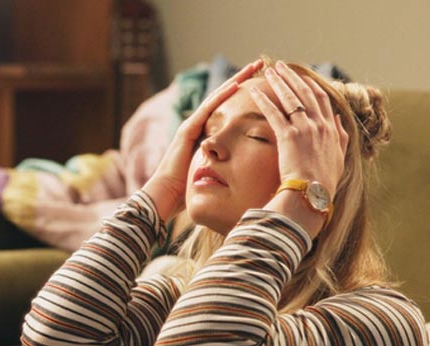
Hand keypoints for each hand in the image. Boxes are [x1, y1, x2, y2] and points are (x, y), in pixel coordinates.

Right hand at [143, 59, 263, 221]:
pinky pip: (208, 109)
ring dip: (235, 81)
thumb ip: (224, 165)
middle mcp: (199, 126)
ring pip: (217, 97)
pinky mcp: (187, 131)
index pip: (228, 109)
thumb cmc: (188, 191)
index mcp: (206, 134)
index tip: (262, 84)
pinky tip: (236, 85)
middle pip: (224, 97)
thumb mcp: (212, 173)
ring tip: (253, 68)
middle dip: (243, 79)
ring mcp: (192, 126)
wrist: (167, 197)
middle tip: (261, 64)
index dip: (244, 95)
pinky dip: (222, 96)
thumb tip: (249, 170)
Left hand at [247, 62, 348, 235]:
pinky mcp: (289, 136)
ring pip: (291, 98)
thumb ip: (341, 136)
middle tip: (281, 66)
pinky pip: (274, 112)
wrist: (314, 194)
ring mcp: (305, 129)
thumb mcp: (340, 157)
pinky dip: (264, 99)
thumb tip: (340, 118)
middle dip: (292, 76)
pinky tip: (254, 91)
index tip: (302, 77)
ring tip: (269, 71)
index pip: (322, 100)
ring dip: (279, 81)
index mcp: (332, 130)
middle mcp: (320, 125)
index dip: (310, 85)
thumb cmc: (325, 182)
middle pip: (306, 92)